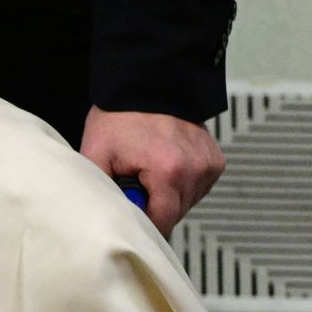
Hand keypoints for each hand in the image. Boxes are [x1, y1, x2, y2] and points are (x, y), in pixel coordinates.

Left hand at [78, 106, 224, 237]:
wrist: (146, 86)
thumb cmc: (118, 119)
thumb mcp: (95, 157)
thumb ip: (101, 194)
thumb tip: (105, 222)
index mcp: (169, 171)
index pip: (162, 222)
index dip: (142, 224)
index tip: (127, 216)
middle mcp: (195, 169)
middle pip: (175, 215)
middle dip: (152, 209)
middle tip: (132, 186)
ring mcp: (209, 165)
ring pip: (187, 203)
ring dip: (167, 198)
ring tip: (148, 173)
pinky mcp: (216, 161)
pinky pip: (197, 189)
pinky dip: (180, 186)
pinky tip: (164, 169)